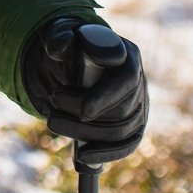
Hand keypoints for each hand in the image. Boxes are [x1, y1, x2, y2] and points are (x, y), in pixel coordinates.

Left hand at [22, 17, 148, 164]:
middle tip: (53, 106)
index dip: (105, 97)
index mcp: (127, 55)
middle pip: (122, 111)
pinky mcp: (133, 125)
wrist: (74, 60)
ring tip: (53, 122)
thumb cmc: (70, 45)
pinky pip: (126, 145)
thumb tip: (60, 47)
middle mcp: (139, 82)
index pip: (126, 80)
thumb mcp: (61, 34)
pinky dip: (106, 154)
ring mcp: (139, 105)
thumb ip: (59, 37)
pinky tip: (83, 158)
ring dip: (85, 133)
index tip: (83, 110)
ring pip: (120, 131)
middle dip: (84, 116)